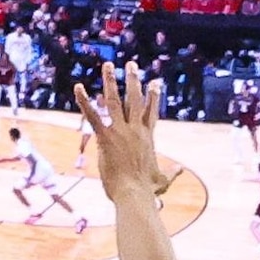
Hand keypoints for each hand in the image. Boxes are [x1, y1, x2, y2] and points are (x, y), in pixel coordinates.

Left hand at [76, 67, 168, 203]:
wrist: (135, 195)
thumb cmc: (147, 191)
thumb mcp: (162, 181)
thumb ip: (171, 173)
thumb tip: (181, 170)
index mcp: (148, 137)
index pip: (151, 112)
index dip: (153, 96)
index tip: (154, 82)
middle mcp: (136, 130)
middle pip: (135, 99)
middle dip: (133, 80)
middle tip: (130, 64)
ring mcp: (121, 132)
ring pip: (115, 101)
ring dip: (110, 81)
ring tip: (108, 66)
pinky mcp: (105, 138)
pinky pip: (93, 116)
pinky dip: (84, 101)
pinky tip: (78, 87)